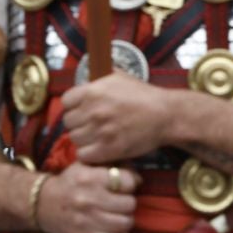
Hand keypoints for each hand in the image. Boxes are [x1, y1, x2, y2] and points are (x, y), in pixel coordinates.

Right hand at [36, 163, 136, 232]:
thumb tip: (139, 179)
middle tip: (118, 204)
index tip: (122, 188)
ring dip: (124, 221)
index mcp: (89, 178)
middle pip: (129, 204)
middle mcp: (87, 200)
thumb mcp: (87, 166)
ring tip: (115, 217)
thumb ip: (113, 167)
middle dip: (127, 204)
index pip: (127, 182)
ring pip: (126, 223)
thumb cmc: (71, 183)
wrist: (42, 204)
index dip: (129, 185)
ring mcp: (85, 222)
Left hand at [63, 73, 179, 163]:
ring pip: (75, 139)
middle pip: (68, 122)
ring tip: (98, 136)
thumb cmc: (145, 96)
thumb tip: (85, 79)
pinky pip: (83, 154)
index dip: (74, 106)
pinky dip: (90, 153)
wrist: (166, 115)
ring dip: (85, 138)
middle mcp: (93, 111)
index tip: (83, 109)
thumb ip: (99, 78)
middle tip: (93, 124)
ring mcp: (100, 131)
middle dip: (79, 123)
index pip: (65, 102)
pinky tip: (100, 148)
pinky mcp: (108, 149)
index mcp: (93, 91)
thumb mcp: (120, 77)